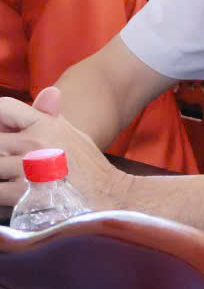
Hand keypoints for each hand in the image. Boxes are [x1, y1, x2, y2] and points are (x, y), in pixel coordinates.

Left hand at [0, 92, 123, 207]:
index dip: (1, 123)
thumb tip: (50, 92)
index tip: (8, 137)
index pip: (3, 110)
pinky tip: (19, 196)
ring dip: (3, 177)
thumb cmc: (88, 167)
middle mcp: (36, 143)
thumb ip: (50, 116)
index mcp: (45, 125)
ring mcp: (28, 169)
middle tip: (16, 164)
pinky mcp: (23, 194)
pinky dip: (4, 195)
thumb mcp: (72, 134)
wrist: (108, 197)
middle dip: (3, 155)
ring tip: (20, 180)